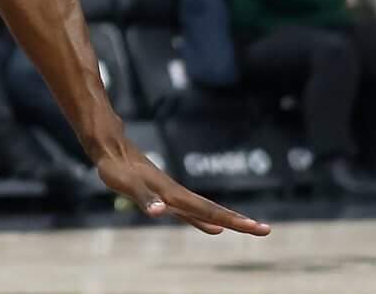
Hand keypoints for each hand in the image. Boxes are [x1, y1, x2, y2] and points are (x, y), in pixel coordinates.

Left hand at [94, 147, 268, 236]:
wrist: (110, 146)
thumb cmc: (115, 166)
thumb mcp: (126, 184)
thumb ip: (143, 198)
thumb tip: (159, 213)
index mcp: (173, 195)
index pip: (208, 211)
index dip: (232, 221)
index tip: (256, 227)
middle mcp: (177, 194)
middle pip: (213, 211)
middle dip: (239, 222)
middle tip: (265, 230)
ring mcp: (172, 195)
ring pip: (205, 210)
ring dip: (227, 220)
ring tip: (247, 228)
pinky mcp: (164, 195)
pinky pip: (191, 211)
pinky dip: (204, 221)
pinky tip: (212, 228)